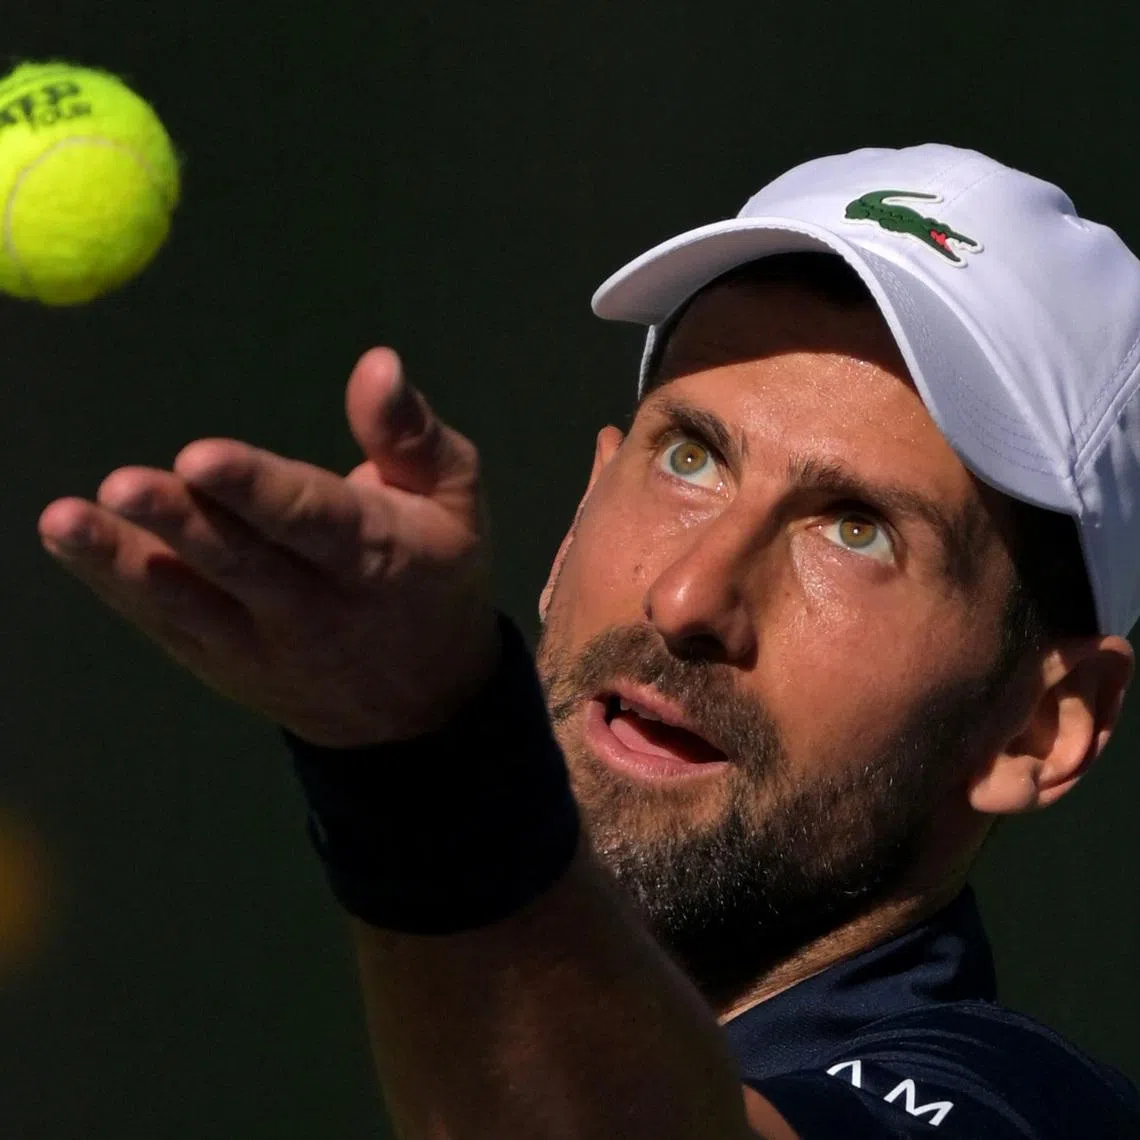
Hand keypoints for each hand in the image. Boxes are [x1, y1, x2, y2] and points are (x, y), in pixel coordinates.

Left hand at [37, 348, 499, 745]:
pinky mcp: (223, 661)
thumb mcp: (456, 499)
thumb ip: (411, 435)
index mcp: (374, 552)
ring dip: (125, 562)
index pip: (312, 519)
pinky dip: (121, 587)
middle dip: (181, 522)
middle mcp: (315, 605)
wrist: (421, 707)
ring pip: (190, 600)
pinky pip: (168, 624)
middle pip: (241, 561)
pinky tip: (75, 547)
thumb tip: (379, 362)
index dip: (257, 490)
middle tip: (122, 486)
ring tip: (66, 524)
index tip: (202, 458)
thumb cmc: (438, 577)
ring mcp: (262, 642)